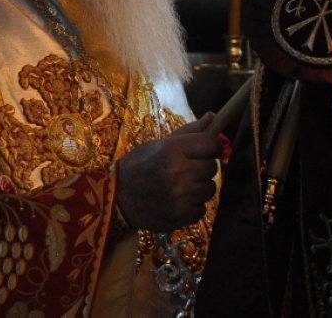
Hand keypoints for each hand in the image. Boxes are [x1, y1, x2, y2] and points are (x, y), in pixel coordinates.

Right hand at [116, 112, 222, 231]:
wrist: (118, 195)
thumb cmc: (140, 164)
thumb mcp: (161, 143)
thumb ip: (189, 132)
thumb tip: (212, 116)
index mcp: (173, 149)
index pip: (211, 144)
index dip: (213, 147)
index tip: (208, 150)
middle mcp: (179, 171)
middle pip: (212, 167)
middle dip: (203, 167)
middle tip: (188, 169)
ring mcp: (181, 195)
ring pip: (210, 189)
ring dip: (200, 187)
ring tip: (182, 186)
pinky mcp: (180, 215)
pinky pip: (202, 208)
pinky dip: (193, 206)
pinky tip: (178, 200)